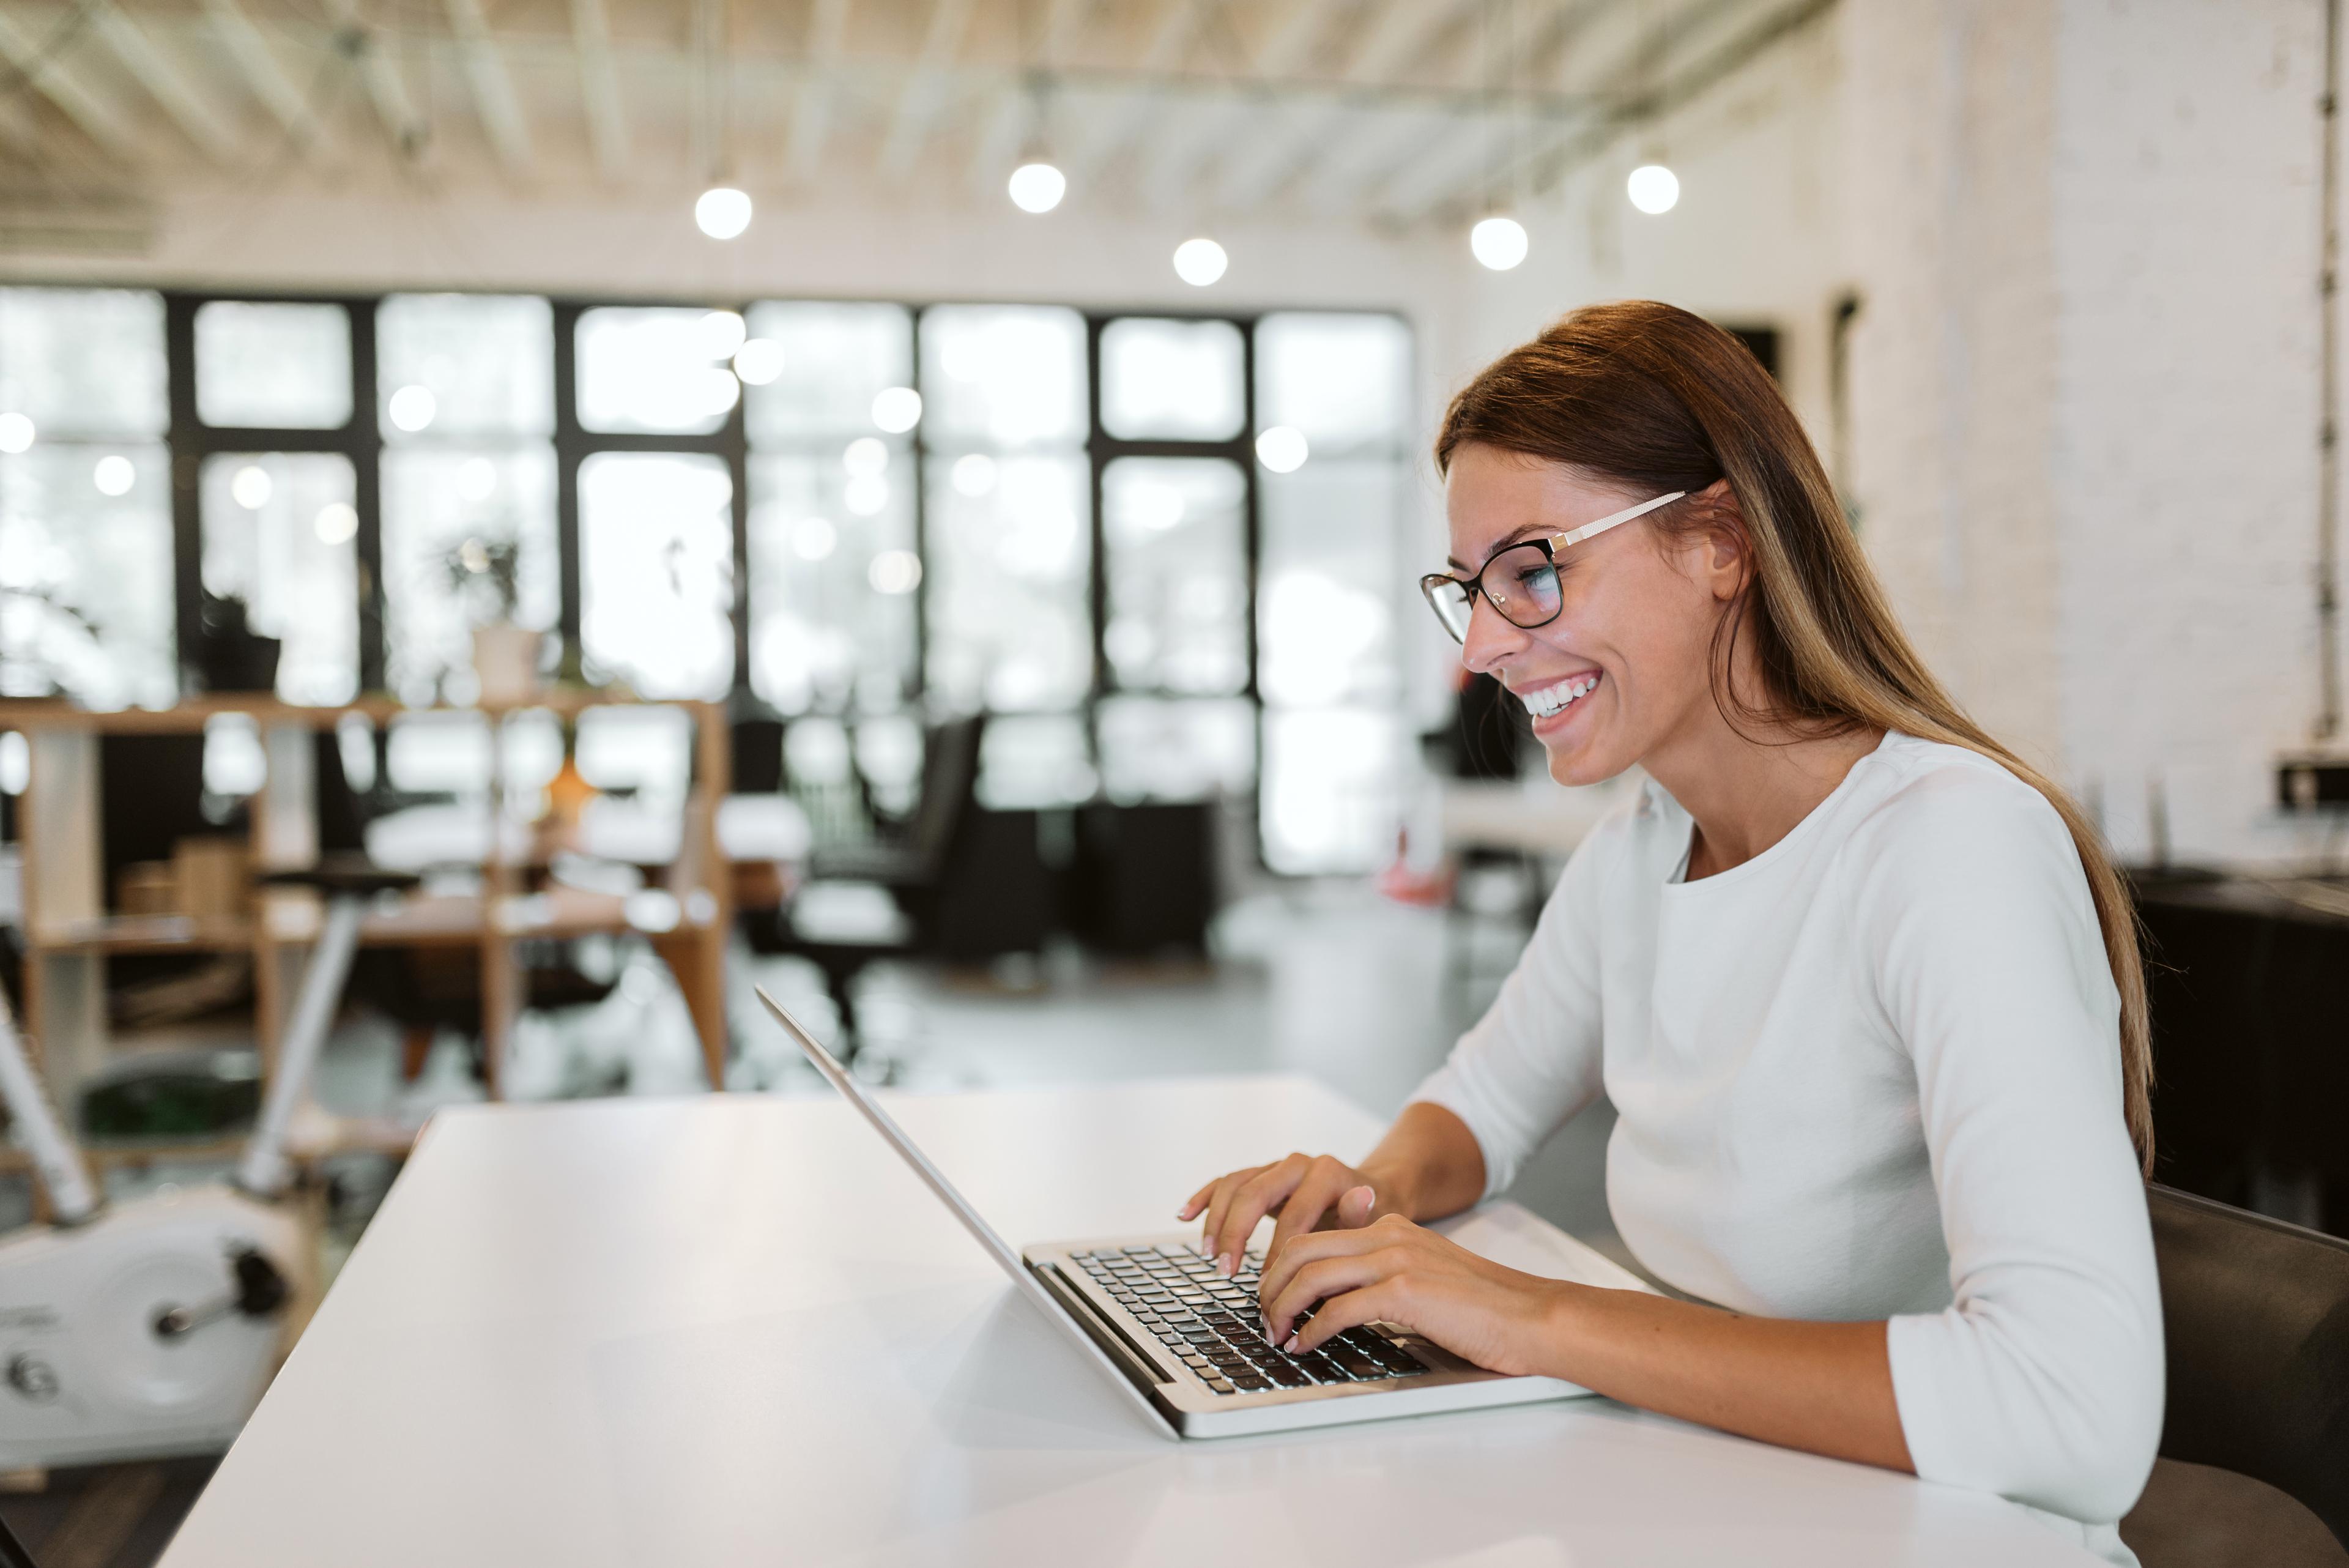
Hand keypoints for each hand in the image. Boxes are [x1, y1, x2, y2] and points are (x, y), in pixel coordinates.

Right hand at [1175, 1152, 1394, 1276]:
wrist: (1373, 1189)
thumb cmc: (1375, 1213)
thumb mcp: (1376, 1219)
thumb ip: (1362, 1214)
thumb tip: (1362, 1197)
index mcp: (1326, 1174)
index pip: (1292, 1217)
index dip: (1276, 1255)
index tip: (1268, 1286)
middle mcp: (1298, 1164)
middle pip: (1253, 1194)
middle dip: (1236, 1235)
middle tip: (1226, 1270)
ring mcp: (1276, 1166)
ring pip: (1235, 1185)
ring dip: (1217, 1221)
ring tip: (1210, 1255)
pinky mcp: (1261, 1173)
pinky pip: (1226, 1181)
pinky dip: (1205, 1197)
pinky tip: (1185, 1215)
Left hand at [1257, 1213, 1569, 1377]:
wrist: (1531, 1316)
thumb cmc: (1482, 1307)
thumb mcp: (1424, 1274)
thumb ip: (1384, 1274)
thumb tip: (1338, 1299)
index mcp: (1390, 1227)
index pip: (1314, 1237)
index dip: (1280, 1268)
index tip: (1271, 1298)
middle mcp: (1388, 1235)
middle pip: (1300, 1250)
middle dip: (1270, 1285)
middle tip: (1262, 1318)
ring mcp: (1397, 1260)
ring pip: (1312, 1275)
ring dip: (1282, 1308)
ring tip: (1275, 1335)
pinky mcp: (1406, 1292)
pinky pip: (1339, 1308)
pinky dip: (1312, 1329)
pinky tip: (1305, 1345)